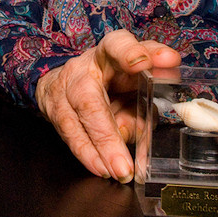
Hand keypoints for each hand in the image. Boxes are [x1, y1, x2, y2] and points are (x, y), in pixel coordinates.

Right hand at [35, 29, 180, 182]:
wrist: (72, 76)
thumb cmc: (112, 73)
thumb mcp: (137, 68)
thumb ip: (155, 75)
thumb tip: (163, 89)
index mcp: (109, 52)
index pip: (117, 45)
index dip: (129, 53)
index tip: (144, 63)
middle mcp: (82, 70)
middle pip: (89, 100)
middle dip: (106, 134)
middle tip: (125, 162)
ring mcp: (64, 90)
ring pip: (74, 123)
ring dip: (97, 151)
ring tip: (118, 171)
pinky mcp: (54, 109)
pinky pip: (69, 135)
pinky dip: (87, 154)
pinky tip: (101, 168)